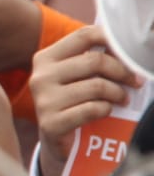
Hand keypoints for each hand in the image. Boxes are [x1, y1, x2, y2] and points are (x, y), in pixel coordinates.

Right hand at [30, 25, 137, 175]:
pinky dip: (106, 109)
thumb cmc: (73, 101)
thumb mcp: (77, 76)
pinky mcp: (51, 123)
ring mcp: (43, 100)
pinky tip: (106, 111)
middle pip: (94, 61)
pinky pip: (92, 109)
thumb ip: (93, 60)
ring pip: (96, 86)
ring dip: (118, 93)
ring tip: (123, 99)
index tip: (130, 52)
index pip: (83, 36)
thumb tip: (126, 49)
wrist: (56, 138)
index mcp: (45, 58)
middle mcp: (40, 76)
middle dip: (123, 72)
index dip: (112, 39)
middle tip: (135, 82)